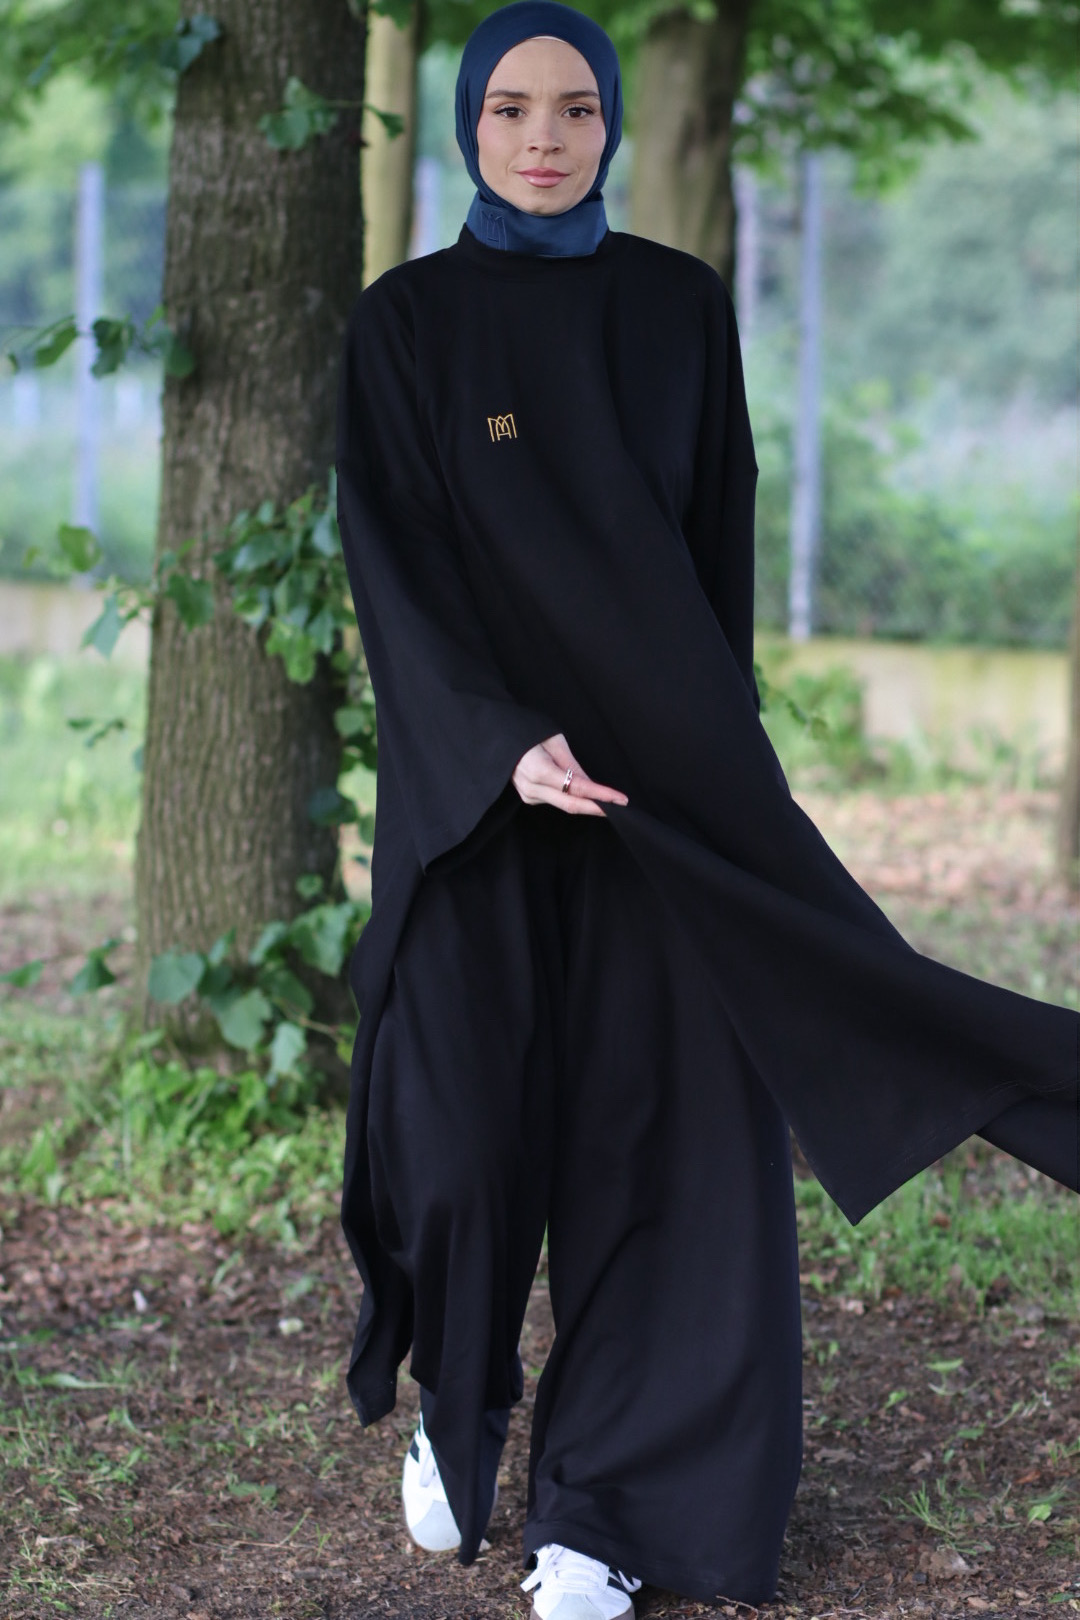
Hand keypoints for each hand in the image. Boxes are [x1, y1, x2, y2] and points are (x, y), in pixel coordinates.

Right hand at [512, 733, 628, 816]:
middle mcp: (531, 787)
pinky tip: (584, 795)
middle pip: (571, 805)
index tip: (619, 799)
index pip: (576, 788)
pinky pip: (555, 801)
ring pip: (564, 805)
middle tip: (620, 806)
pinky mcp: (528, 798)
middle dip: (597, 807)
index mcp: (537, 769)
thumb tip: (592, 786)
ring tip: (607, 800)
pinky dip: (572, 799)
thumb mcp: (554, 742)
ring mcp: (527, 795)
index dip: (600, 795)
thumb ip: (573, 767)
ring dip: (587, 804)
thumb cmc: (528, 732)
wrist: (500, 737)